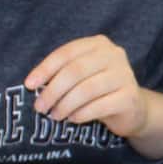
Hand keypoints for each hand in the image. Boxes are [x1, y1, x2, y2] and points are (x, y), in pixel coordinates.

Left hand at [25, 35, 152, 136]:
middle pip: (75, 71)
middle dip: (53, 91)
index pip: (66, 53)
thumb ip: (63, 73)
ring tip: (55, 115)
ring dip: (65, 105)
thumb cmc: (100, 90)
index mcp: (99, 44)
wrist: (133, 109)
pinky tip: (72, 119)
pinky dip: (81, 114)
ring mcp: (124, 76)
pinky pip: (98, 106)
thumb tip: (34, 84)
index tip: (29, 85)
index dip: (45, 69)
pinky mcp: (129, 98)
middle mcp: (114, 55)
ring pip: (86, 90)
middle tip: (40, 107)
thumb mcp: (82, 75)